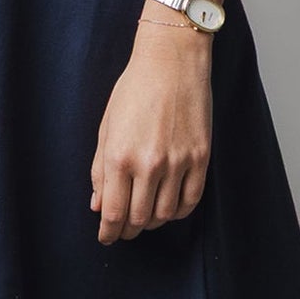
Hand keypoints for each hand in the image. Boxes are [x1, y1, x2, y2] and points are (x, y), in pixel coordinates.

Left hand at [89, 19, 212, 243]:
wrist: (171, 61)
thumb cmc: (134, 89)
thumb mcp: (107, 126)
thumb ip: (100, 169)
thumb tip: (98, 205)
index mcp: (119, 155)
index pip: (113, 212)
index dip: (109, 232)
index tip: (107, 237)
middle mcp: (148, 164)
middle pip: (138, 218)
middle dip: (128, 230)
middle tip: (124, 230)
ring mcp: (178, 162)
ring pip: (164, 214)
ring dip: (151, 222)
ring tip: (144, 217)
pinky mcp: (201, 158)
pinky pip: (190, 201)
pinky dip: (177, 212)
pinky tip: (168, 208)